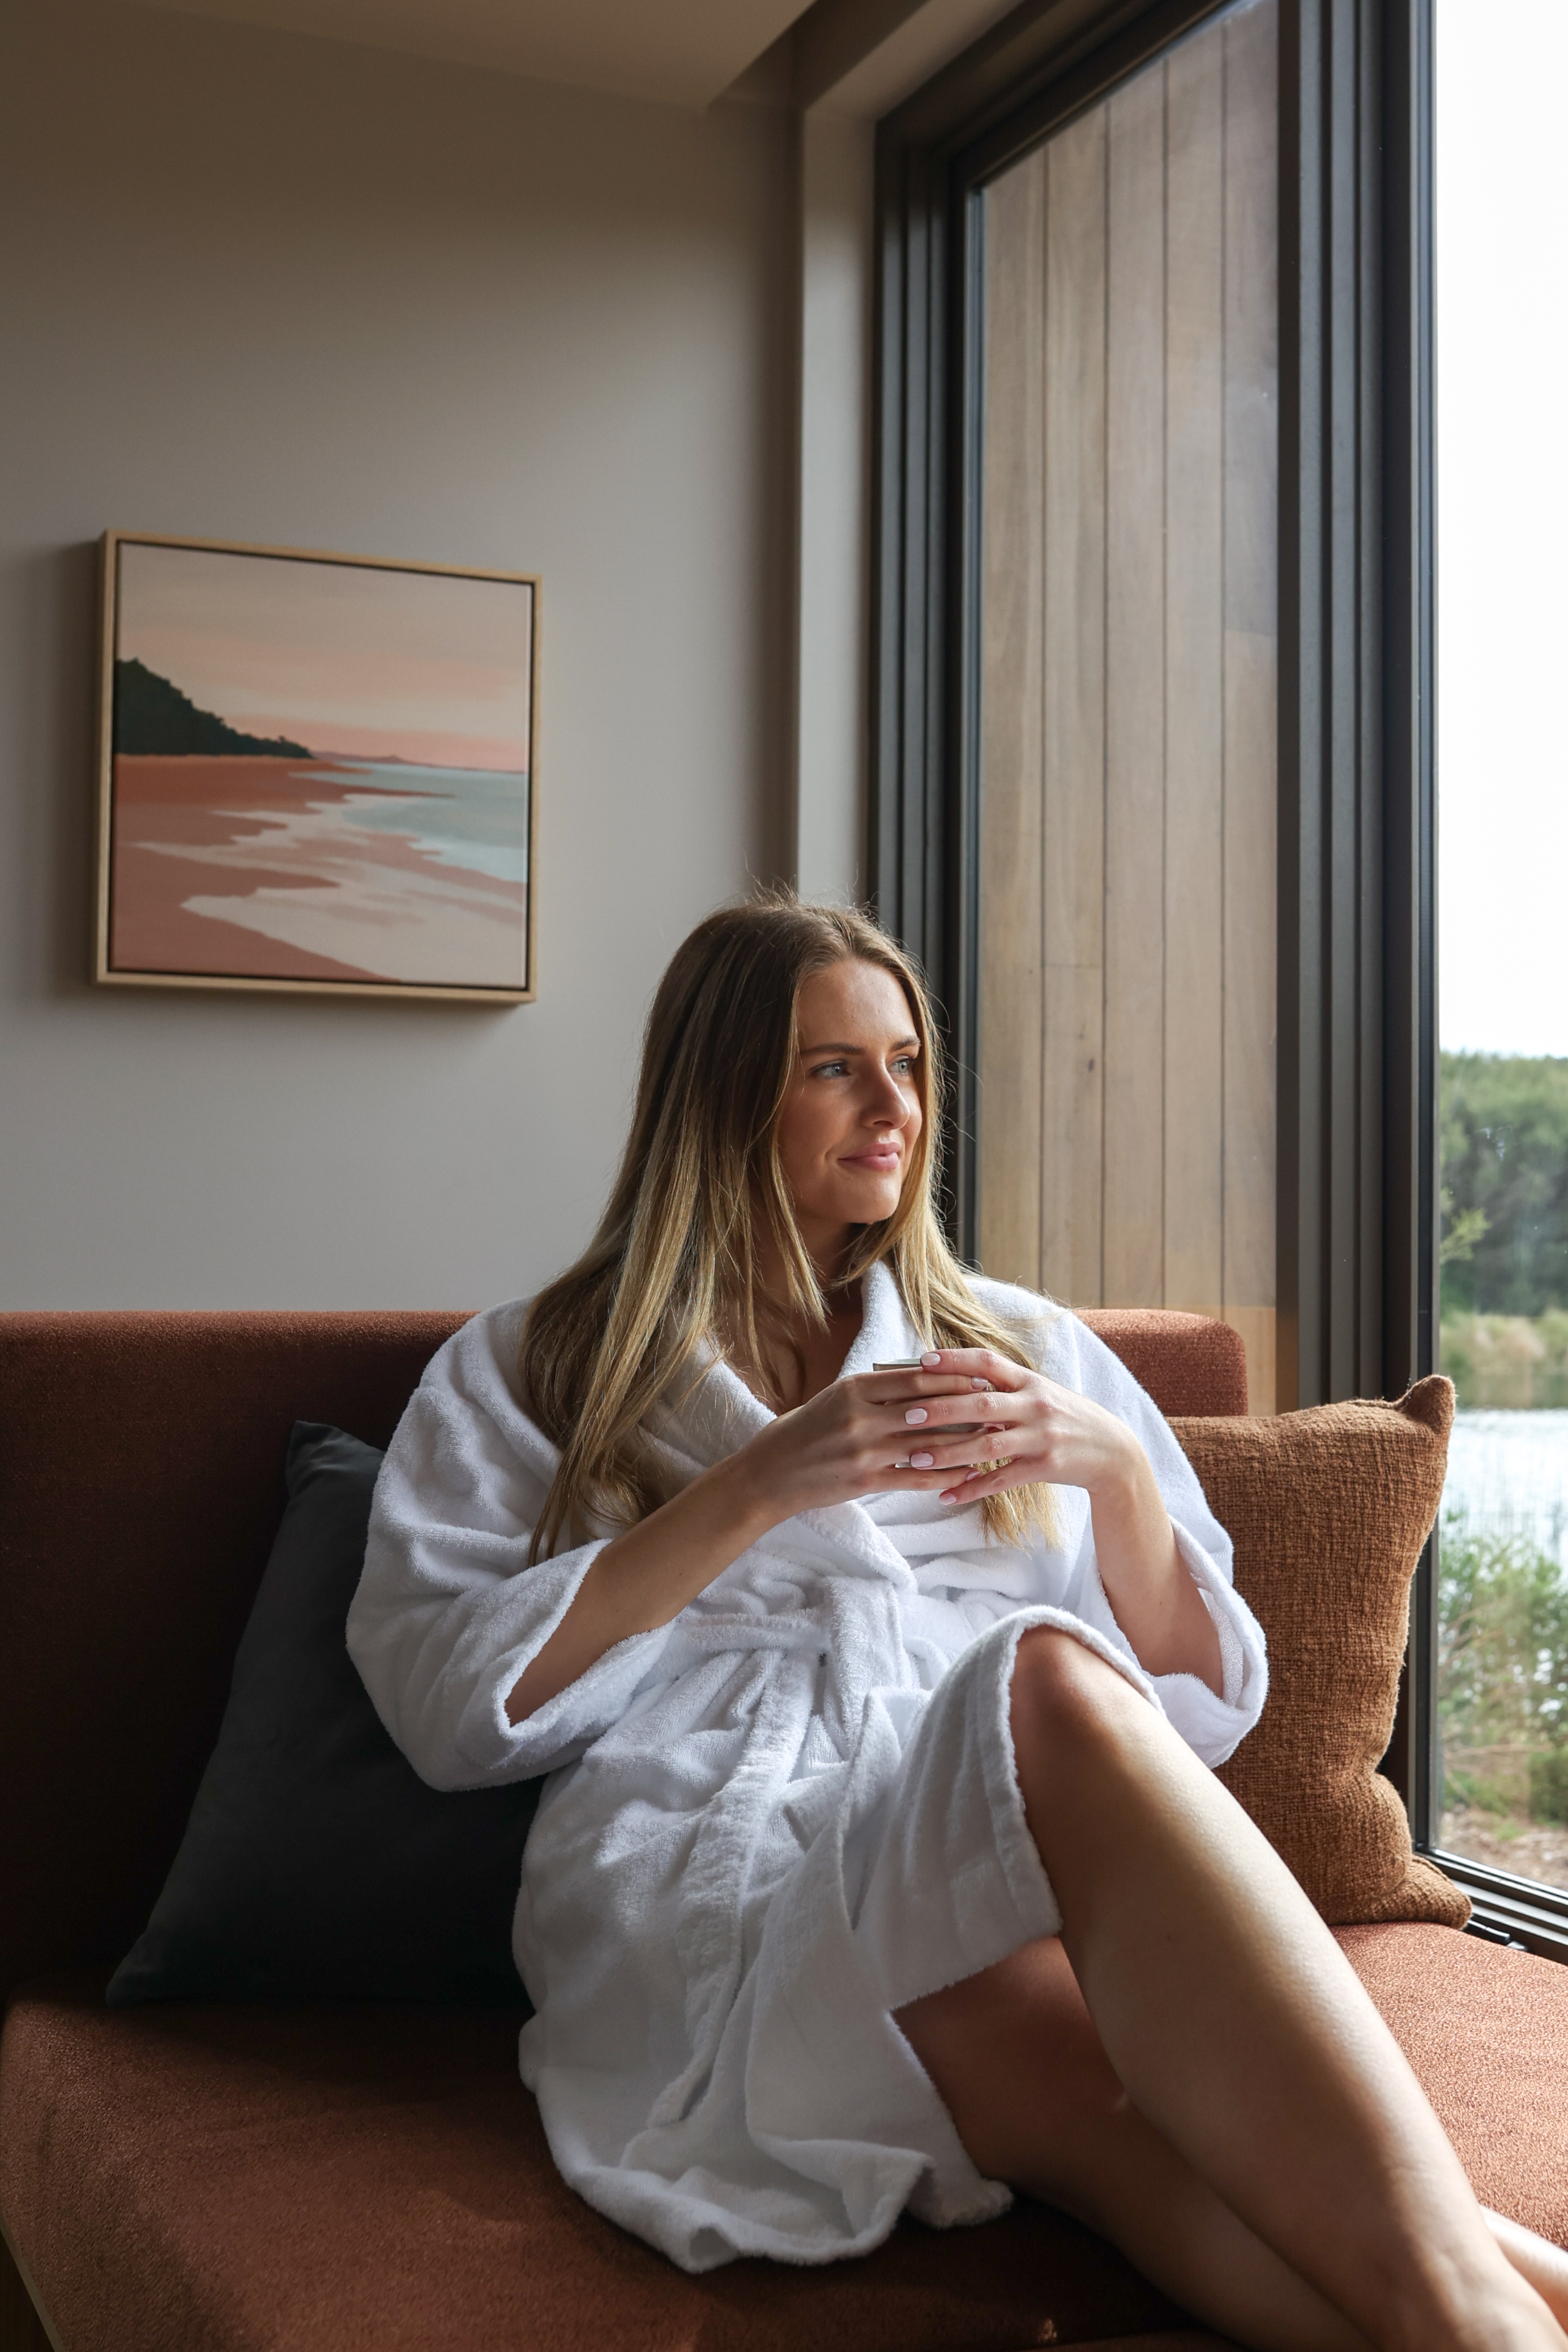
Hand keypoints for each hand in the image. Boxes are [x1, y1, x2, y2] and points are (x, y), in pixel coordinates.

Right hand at [722, 1365, 1008, 1532]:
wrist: (768, 1475)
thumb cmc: (801, 1431)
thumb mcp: (833, 1398)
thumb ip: (873, 1389)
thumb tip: (917, 1378)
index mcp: (854, 1389)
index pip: (916, 1378)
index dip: (954, 1376)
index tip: (982, 1376)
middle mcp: (861, 1416)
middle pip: (929, 1408)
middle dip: (968, 1407)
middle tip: (998, 1405)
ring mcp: (864, 1450)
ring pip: (928, 1443)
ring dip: (965, 1442)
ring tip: (993, 1439)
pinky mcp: (866, 1481)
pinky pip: (917, 1477)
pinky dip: (946, 1476)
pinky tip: (967, 1475)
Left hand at [880, 1349, 1141, 1507]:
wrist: (1112, 1451)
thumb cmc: (1064, 1418)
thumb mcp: (1039, 1393)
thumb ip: (1002, 1387)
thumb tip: (953, 1381)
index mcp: (1029, 1380)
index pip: (988, 1362)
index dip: (955, 1360)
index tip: (922, 1361)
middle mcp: (1035, 1404)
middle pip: (982, 1402)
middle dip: (942, 1408)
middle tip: (908, 1414)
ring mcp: (1040, 1437)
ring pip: (987, 1445)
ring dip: (948, 1453)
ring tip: (915, 1459)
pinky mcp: (1044, 1467)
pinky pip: (1002, 1480)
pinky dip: (972, 1488)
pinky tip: (946, 1495)